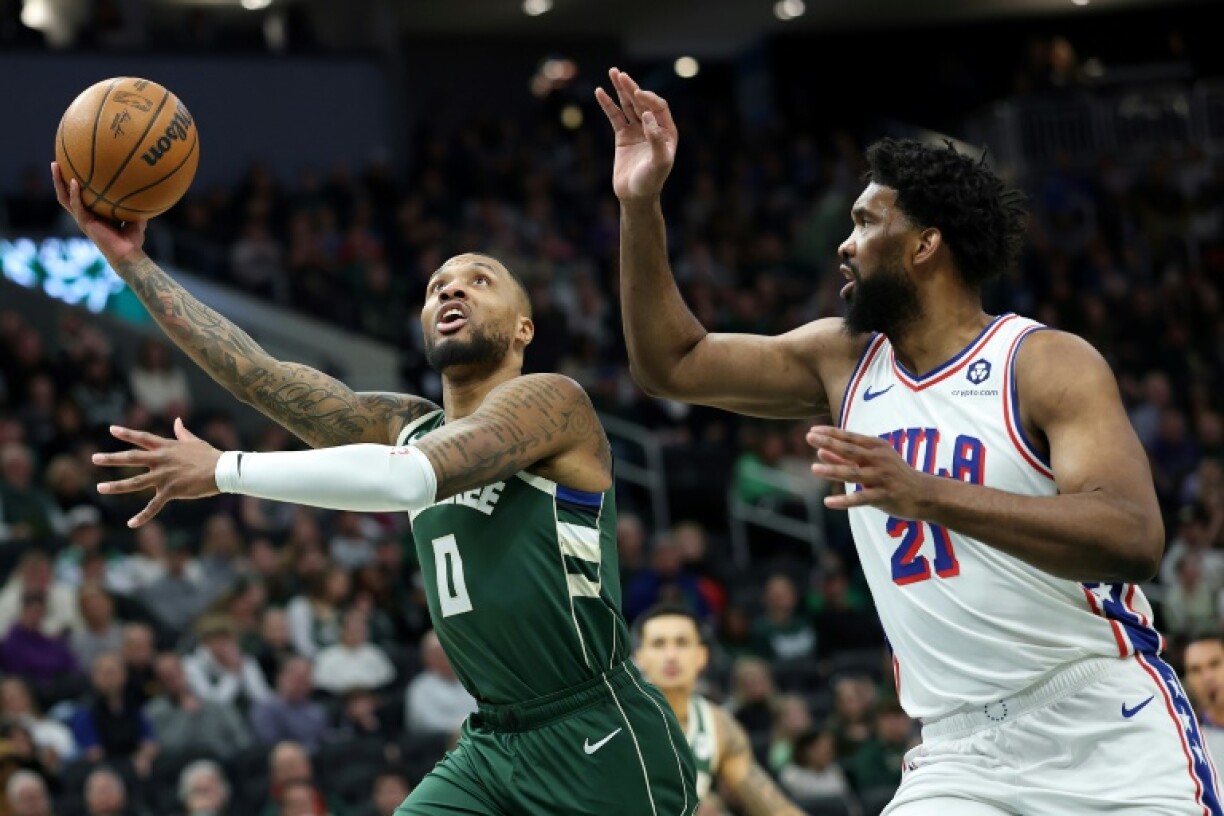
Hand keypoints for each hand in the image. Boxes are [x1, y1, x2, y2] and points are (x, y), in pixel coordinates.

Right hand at [51, 161, 147, 266]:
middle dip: (59, 179)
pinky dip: (74, 194)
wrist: (127, 254)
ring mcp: (82, 218)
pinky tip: (75, 182)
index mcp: (93, 213)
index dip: (73, 184)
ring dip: (58, 182)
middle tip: (56, 163)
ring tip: (55, 166)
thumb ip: (135, 206)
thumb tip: (144, 192)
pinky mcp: (84, 222)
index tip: (72, 167)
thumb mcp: (135, 219)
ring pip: (64, 198)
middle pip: (65, 194)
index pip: (78, 196)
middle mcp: (84, 215)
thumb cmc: (131, 240)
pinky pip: (76, 205)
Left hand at [92, 418, 221, 526]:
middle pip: (132, 458)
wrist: (223, 469)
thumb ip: (182, 432)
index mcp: (167, 448)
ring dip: (116, 486)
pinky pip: (154, 505)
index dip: (127, 434)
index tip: (111, 429)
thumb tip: (177, 421)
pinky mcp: (172, 490)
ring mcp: (165, 476)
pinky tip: (131, 523)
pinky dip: (143, 515)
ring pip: (136, 482)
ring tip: (100, 488)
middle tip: (94, 458)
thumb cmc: (210, 455)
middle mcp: (162, 460)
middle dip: (112, 459)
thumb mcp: (194, 441)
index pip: (143, 438)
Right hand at [595, 68, 677, 201]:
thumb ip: (657, 140)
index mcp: (667, 132)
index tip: (637, 95)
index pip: (658, 108)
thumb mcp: (659, 163)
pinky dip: (608, 105)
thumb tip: (649, 115)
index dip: (648, 99)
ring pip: (628, 105)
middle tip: (620, 74)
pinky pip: (615, 117)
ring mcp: (637, 130)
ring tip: (613, 72)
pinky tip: (600, 92)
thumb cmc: (651, 182)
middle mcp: (653, 128)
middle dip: (631, 88)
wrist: (635, 196)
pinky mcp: (623, 136)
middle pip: (642, 102)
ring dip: (620, 90)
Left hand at [807, 426, 934, 518]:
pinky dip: (844, 501)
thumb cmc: (893, 475)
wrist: (924, 494)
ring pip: (853, 474)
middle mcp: (879, 459)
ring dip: (833, 470)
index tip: (812, 431)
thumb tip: (820, 452)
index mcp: (876, 447)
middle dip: (829, 443)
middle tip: (809, 438)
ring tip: (814, 469)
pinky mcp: (884, 496)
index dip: (830, 434)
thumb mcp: (871, 462)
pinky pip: (861, 498)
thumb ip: (844, 459)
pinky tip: (828, 502)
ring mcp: (882, 477)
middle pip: (850, 450)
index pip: (850, 438)